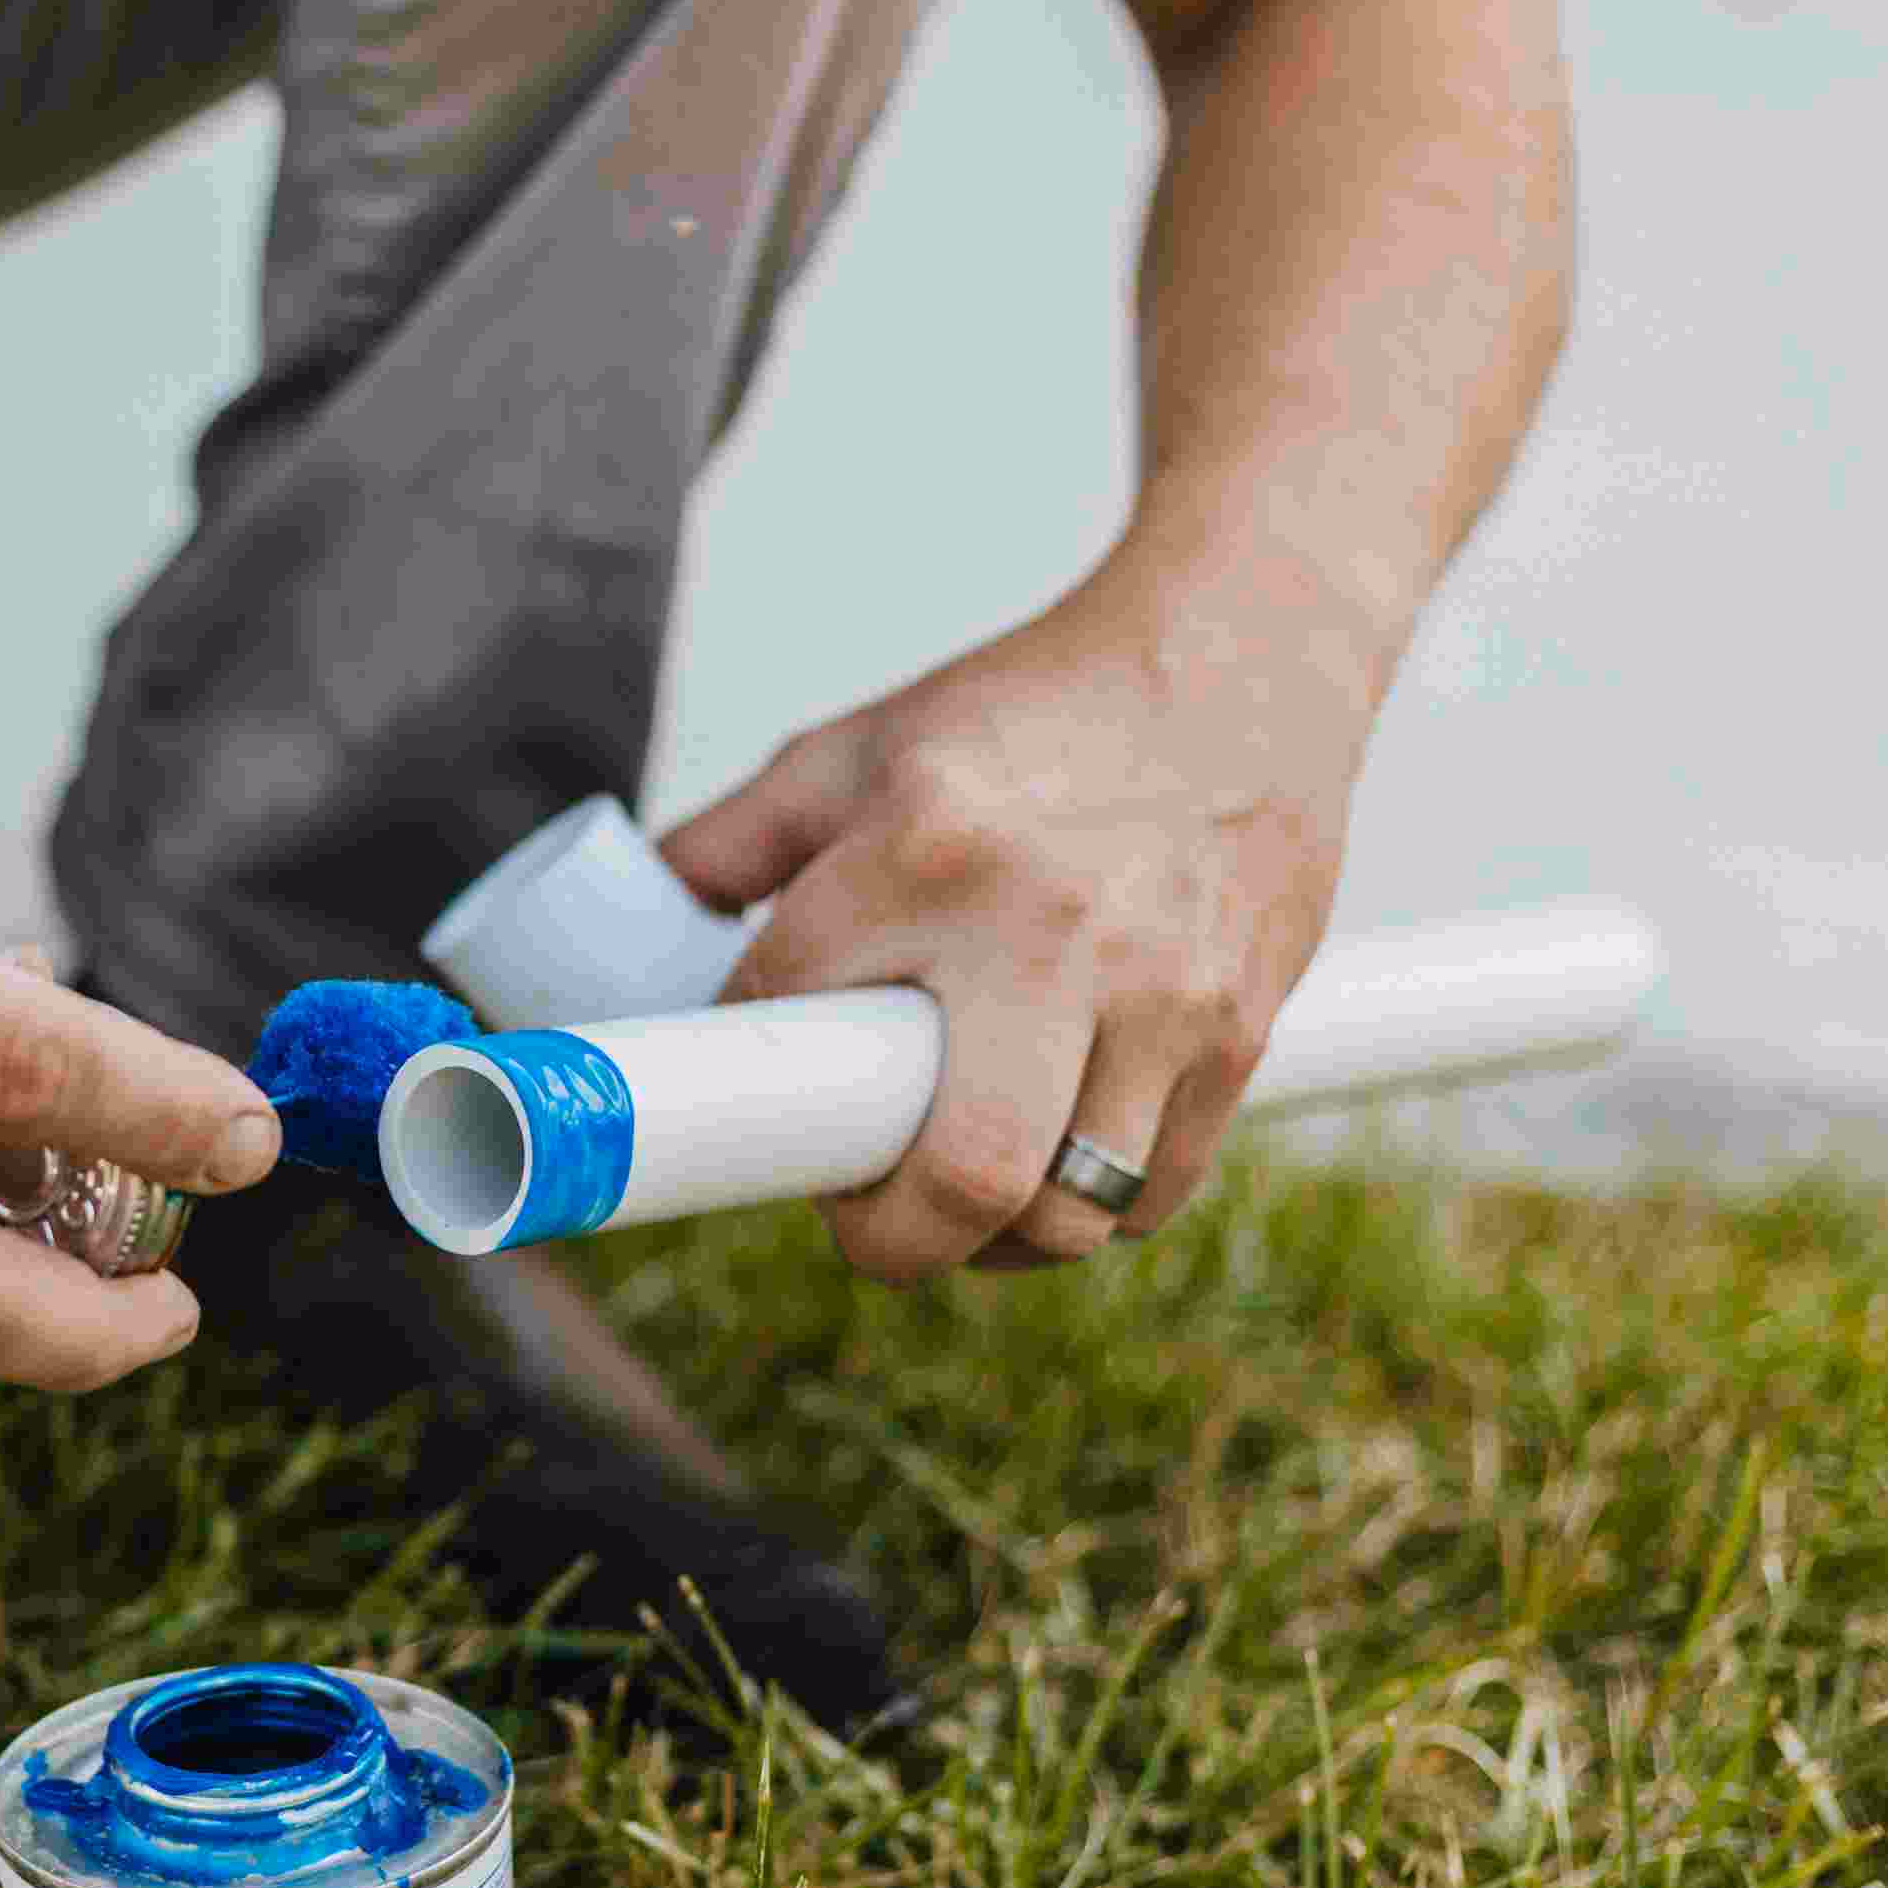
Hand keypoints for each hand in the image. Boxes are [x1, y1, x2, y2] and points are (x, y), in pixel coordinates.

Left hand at [655, 562, 1383, 1283]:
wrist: (1245, 648)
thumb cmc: (1037, 706)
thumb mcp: (863, 744)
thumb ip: (737, 835)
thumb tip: (642, 919)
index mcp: (926, 852)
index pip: (793, 1019)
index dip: (758, 1075)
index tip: (765, 1090)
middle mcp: (1048, 933)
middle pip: (963, 1174)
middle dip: (890, 1238)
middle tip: (862, 1216)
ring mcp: (1160, 990)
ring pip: (1067, 1209)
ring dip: (994, 1240)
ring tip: (957, 1198)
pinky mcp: (1239, 1025)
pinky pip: (1154, 1189)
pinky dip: (1091, 1209)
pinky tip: (1051, 1169)